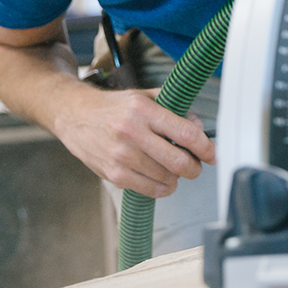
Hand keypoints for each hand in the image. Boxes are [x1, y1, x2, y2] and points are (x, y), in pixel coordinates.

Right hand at [54, 87, 216, 195]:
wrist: (75, 116)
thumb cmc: (113, 108)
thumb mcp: (145, 96)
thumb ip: (174, 108)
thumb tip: (200, 129)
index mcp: (143, 110)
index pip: (186, 133)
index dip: (206, 147)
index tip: (212, 153)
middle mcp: (132, 133)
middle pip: (179, 161)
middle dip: (195, 168)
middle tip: (196, 165)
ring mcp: (121, 156)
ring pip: (166, 178)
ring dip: (178, 178)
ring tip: (175, 169)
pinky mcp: (113, 174)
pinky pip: (150, 190)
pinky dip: (163, 188)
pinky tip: (162, 179)